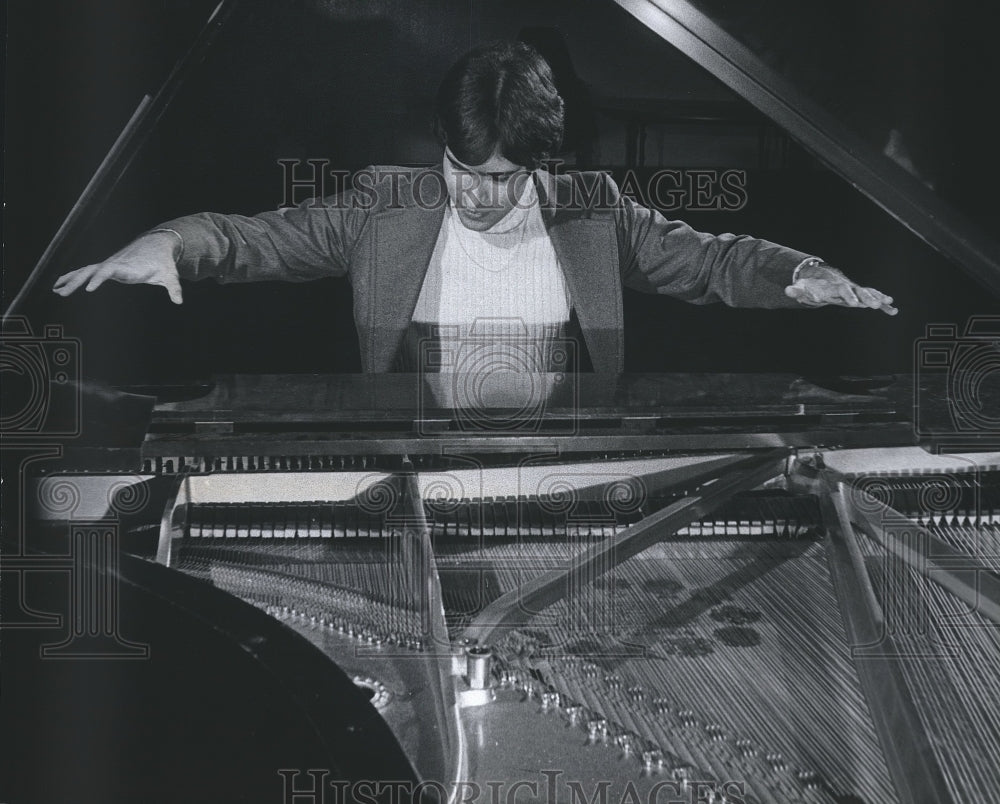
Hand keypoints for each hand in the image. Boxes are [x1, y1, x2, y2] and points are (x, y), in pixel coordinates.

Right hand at [52, 231, 183, 303]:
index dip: (99, 279)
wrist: (158, 244)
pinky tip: (61, 284)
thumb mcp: (170, 275)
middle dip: (76, 281)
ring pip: (85, 271)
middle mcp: (114, 264)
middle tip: (62, 293)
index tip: (89, 288)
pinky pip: (87, 271)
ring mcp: (108, 264)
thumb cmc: (163, 262)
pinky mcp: (107, 266)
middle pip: (91, 271)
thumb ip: (174, 288)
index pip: (109, 271)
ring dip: (70, 279)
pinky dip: (74, 276)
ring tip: (56, 290)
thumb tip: (179, 301)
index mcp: (127, 267)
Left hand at [785, 262, 896, 315]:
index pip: (842, 291)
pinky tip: (893, 310)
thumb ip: (796, 290)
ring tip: (889, 303)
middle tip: (874, 305)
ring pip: (868, 294)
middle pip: (858, 292)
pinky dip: (882, 304)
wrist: (821, 281)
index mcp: (834, 287)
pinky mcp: (859, 298)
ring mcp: (854, 292)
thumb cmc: (811, 287)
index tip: (854, 304)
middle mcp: (847, 288)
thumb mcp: (802, 289)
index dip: (848, 296)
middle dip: (866, 298)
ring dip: (878, 299)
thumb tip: (787, 290)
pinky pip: (873, 300)